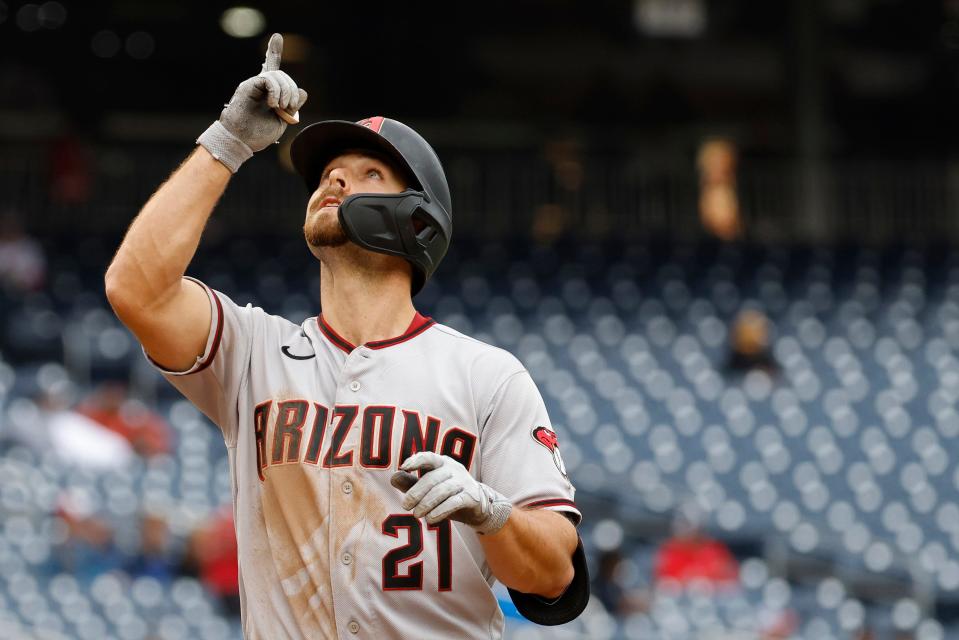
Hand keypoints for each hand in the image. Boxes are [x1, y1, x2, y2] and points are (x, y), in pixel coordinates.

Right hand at [196, 33, 308, 172]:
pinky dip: (276, 92)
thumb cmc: (259, 134)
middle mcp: (260, 86)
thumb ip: (293, 106)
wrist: (241, 142)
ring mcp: (254, 85)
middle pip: (282, 76)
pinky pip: (268, 79)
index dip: (273, 52)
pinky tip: (273, 105)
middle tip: (289, 109)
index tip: (277, 37)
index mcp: (268, 93)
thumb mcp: (283, 120)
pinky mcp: (248, 86)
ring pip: (277, 76)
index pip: (272, 69)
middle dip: (292, 91)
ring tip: (281, 108)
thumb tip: (303, 91)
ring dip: (286, 93)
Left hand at [391, 452, 512, 534]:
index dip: (416, 460)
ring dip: (427, 504)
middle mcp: (454, 469)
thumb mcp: (429, 488)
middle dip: (416, 493)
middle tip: (406, 506)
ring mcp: (464, 482)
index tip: (404, 467)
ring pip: (442, 491)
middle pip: (432, 479)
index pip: (429, 457)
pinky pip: (454, 502)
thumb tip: (393, 477)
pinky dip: (440, 511)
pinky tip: (430, 519)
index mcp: (442, 463)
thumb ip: (411, 483)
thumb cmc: (447, 494)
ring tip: (417, 515)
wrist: (478, 506)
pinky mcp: (471, 496)